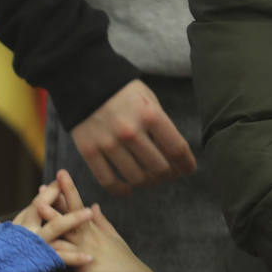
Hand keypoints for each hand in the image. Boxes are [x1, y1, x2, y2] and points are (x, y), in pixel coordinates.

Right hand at [0, 179, 96, 267]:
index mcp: (19, 226)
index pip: (35, 204)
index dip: (48, 193)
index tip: (59, 183)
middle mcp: (27, 231)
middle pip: (46, 208)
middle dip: (61, 195)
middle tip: (74, 184)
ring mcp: (34, 244)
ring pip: (56, 226)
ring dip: (74, 219)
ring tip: (90, 212)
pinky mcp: (40, 260)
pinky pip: (61, 257)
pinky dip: (75, 257)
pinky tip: (89, 257)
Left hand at [36, 169, 170, 271]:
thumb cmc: (124, 261)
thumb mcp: (114, 237)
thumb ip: (102, 221)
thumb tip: (93, 205)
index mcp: (94, 228)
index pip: (79, 205)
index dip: (69, 190)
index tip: (59, 176)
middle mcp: (89, 235)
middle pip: (73, 211)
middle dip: (62, 193)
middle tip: (51, 179)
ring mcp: (86, 248)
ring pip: (67, 229)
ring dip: (53, 217)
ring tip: (39, 206)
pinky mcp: (84, 265)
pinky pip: (67, 255)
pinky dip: (54, 248)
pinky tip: (39, 242)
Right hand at [70, 79, 195, 195]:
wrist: (83, 81)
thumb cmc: (122, 91)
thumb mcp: (148, 100)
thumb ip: (161, 126)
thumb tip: (173, 155)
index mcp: (150, 115)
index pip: (177, 149)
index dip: (186, 164)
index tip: (188, 169)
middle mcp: (130, 131)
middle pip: (159, 168)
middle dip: (168, 175)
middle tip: (168, 174)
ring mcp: (108, 143)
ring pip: (136, 178)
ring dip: (147, 183)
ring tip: (148, 179)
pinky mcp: (89, 151)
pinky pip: (108, 181)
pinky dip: (122, 190)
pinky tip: (128, 189)